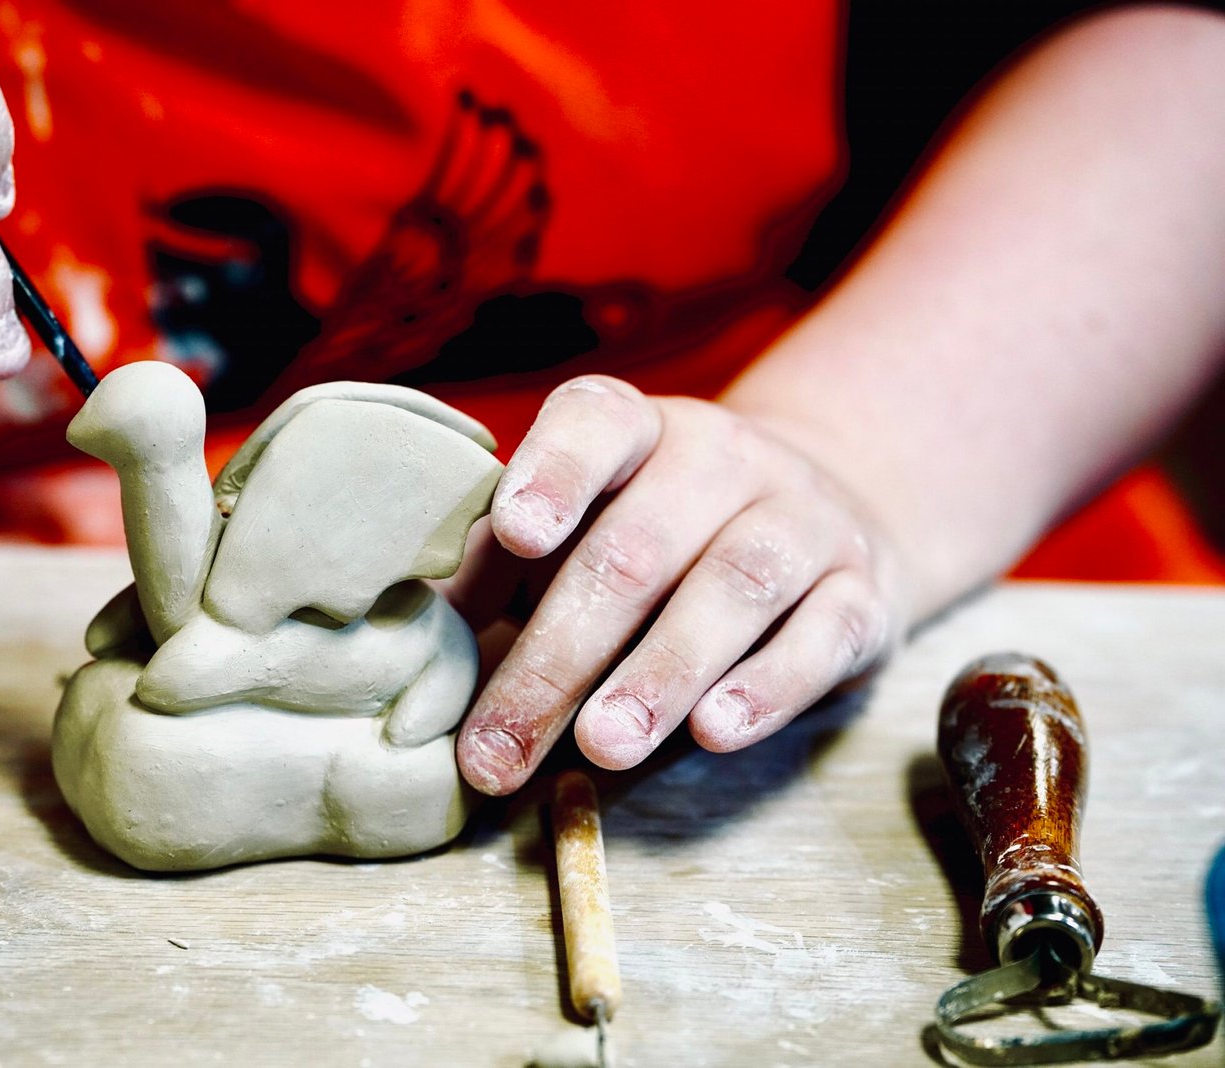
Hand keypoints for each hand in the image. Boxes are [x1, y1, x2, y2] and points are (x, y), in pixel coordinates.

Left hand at [453, 375, 910, 794]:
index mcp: (635, 430)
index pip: (594, 423)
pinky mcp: (864, 590)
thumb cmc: (659, 534)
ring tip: (603, 747)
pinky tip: (714, 733)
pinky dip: (769, 686)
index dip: (554, 472)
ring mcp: (803, 518)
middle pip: (639, 547)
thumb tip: (410, 648)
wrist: (827, 515)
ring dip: (661, 672)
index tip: (515, 531)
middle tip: (502, 744)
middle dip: (562, 654)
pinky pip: (825, 632)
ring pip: (735, 586)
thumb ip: (502, 569)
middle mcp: (722, 458)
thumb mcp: (582, 526)